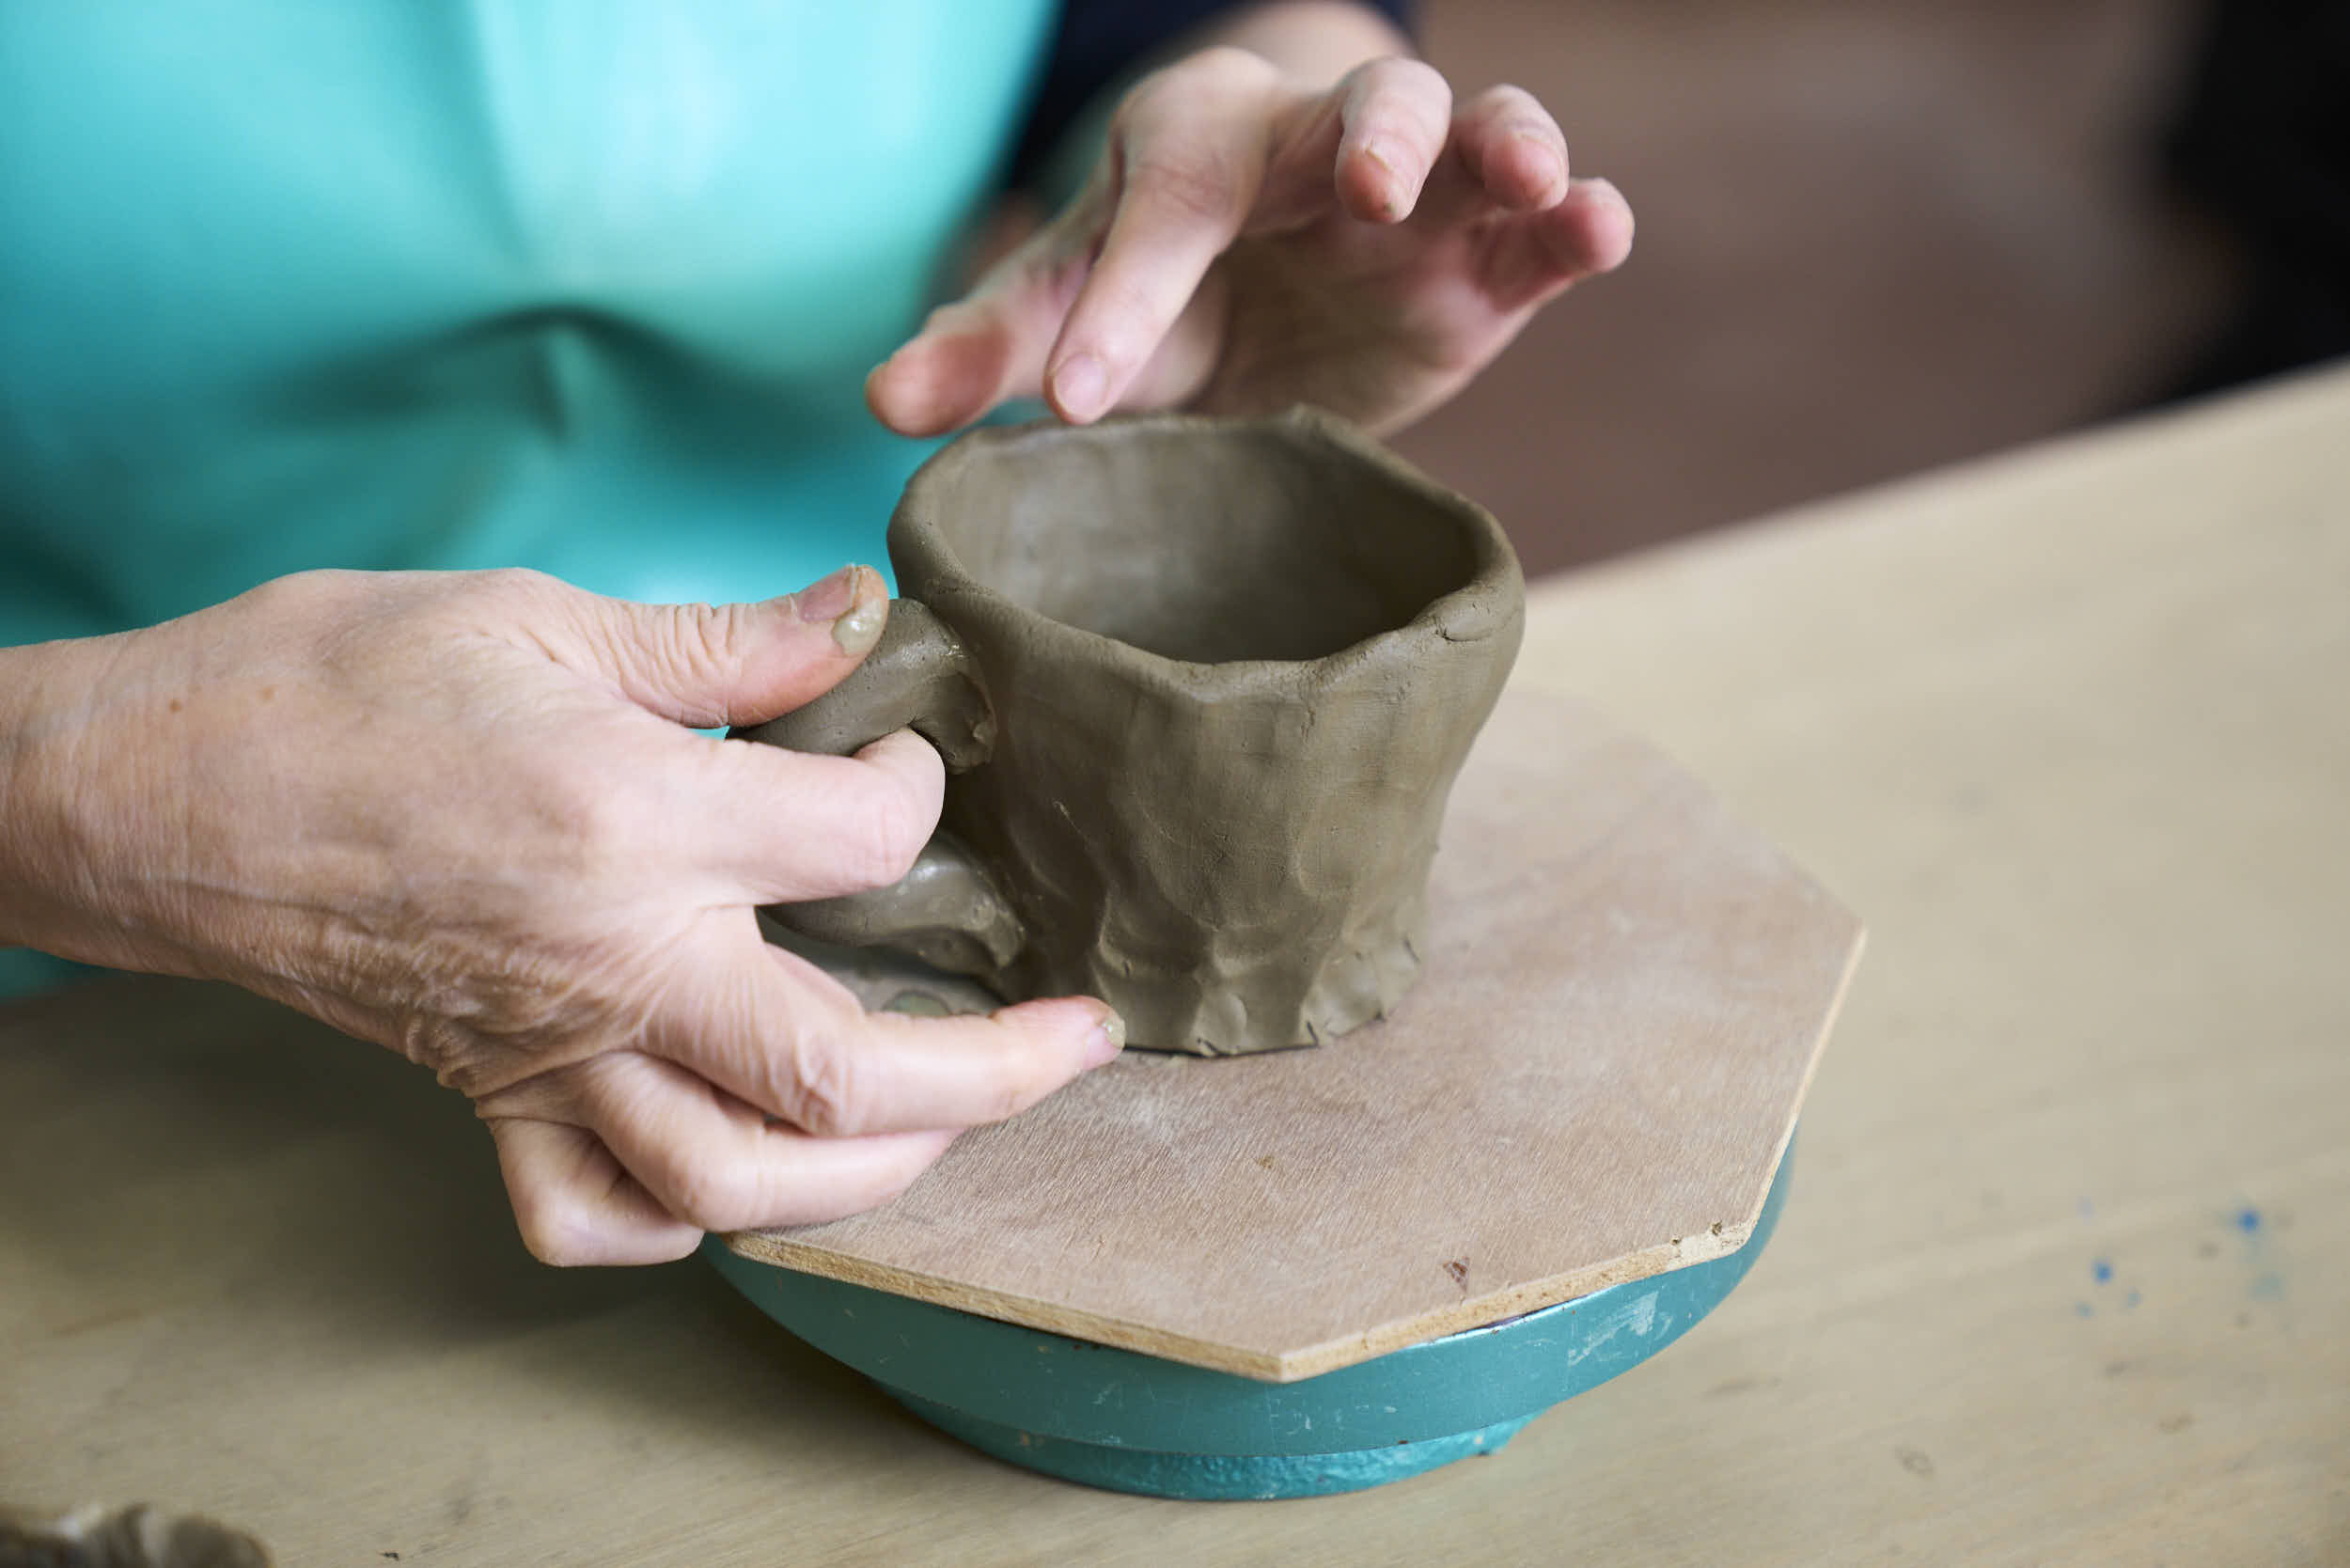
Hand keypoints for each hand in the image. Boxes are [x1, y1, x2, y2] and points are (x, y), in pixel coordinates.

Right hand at [0, 567, 1120, 1262]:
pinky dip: (684, 1217)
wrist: (164, 786)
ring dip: (876, 1170)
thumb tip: (860, 616)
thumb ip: (724, 640)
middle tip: (1081, 1039)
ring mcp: (550, 1052)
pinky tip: (740, 1168)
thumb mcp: (541, 614)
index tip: (917, 763)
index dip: (924, 793)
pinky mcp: (490, 1098)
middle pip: (846, 1069)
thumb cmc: (339, 680)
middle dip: (997, 1071)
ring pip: (743, 1176)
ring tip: (951, 1115)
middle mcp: (612, 960)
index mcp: (633, 818)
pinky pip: (594, 1213)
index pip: (858, 839)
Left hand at [867, 45, 1632, 438]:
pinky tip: (1597, 227)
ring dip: (1505, 144)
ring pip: (1477, 134)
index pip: (1162, 205)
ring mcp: (1419, 206)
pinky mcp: (1488, 268)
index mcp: (1193, 150)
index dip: (1124, 298)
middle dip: (1374, 137)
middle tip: (1367, 190)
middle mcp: (1314, 152)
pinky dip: (1578, 215)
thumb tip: (883, 404)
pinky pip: (1545, 223)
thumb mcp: (1069, 315)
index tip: (1079, 404)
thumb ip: (992, 349)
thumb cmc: (1151, 298)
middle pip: (1357, 110)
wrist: (1259, 318)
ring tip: (1527, 177)